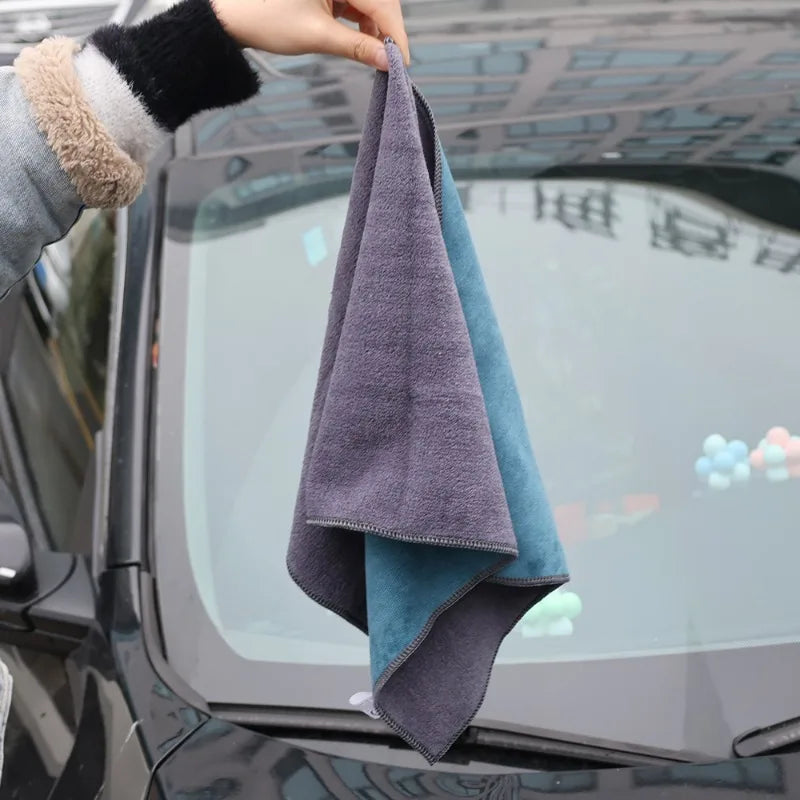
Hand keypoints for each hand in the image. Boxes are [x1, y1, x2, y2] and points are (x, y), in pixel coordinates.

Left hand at [212, 0, 409, 70]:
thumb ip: (356, 48)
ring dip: (376, 27)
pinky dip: (363, 22)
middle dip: (387, 28)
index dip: (395, 32)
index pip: (381, 2)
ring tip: (373, 52)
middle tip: (390, 60)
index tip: (402, 60)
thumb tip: (388, 61)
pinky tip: (362, 39)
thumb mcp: (317, 36)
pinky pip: (357, 2)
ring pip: (371, 1)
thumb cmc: (267, 18)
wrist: (236, 15)